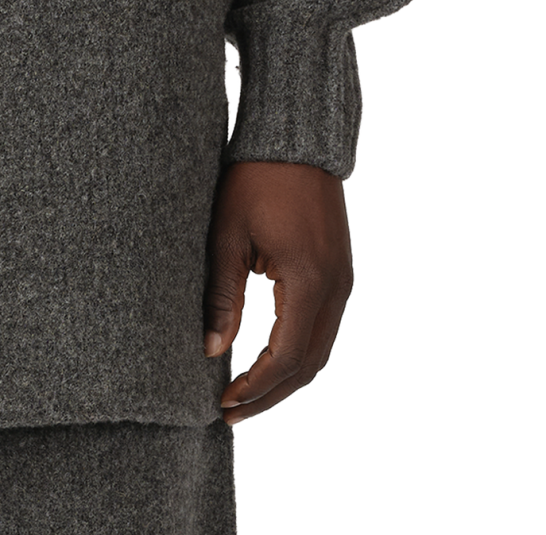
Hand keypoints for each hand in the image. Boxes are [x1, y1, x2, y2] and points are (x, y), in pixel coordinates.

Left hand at [203, 160, 352, 424]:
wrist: (296, 139)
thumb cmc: (255, 178)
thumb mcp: (228, 235)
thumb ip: (221, 295)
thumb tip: (210, 350)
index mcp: (309, 281)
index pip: (285, 357)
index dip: (255, 387)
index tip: (223, 403)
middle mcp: (336, 289)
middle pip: (307, 365)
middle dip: (270, 395)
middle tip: (231, 413)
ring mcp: (343, 281)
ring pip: (319, 351)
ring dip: (286, 378)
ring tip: (246, 395)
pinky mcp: (339, 272)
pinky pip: (323, 328)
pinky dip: (298, 353)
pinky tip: (269, 360)